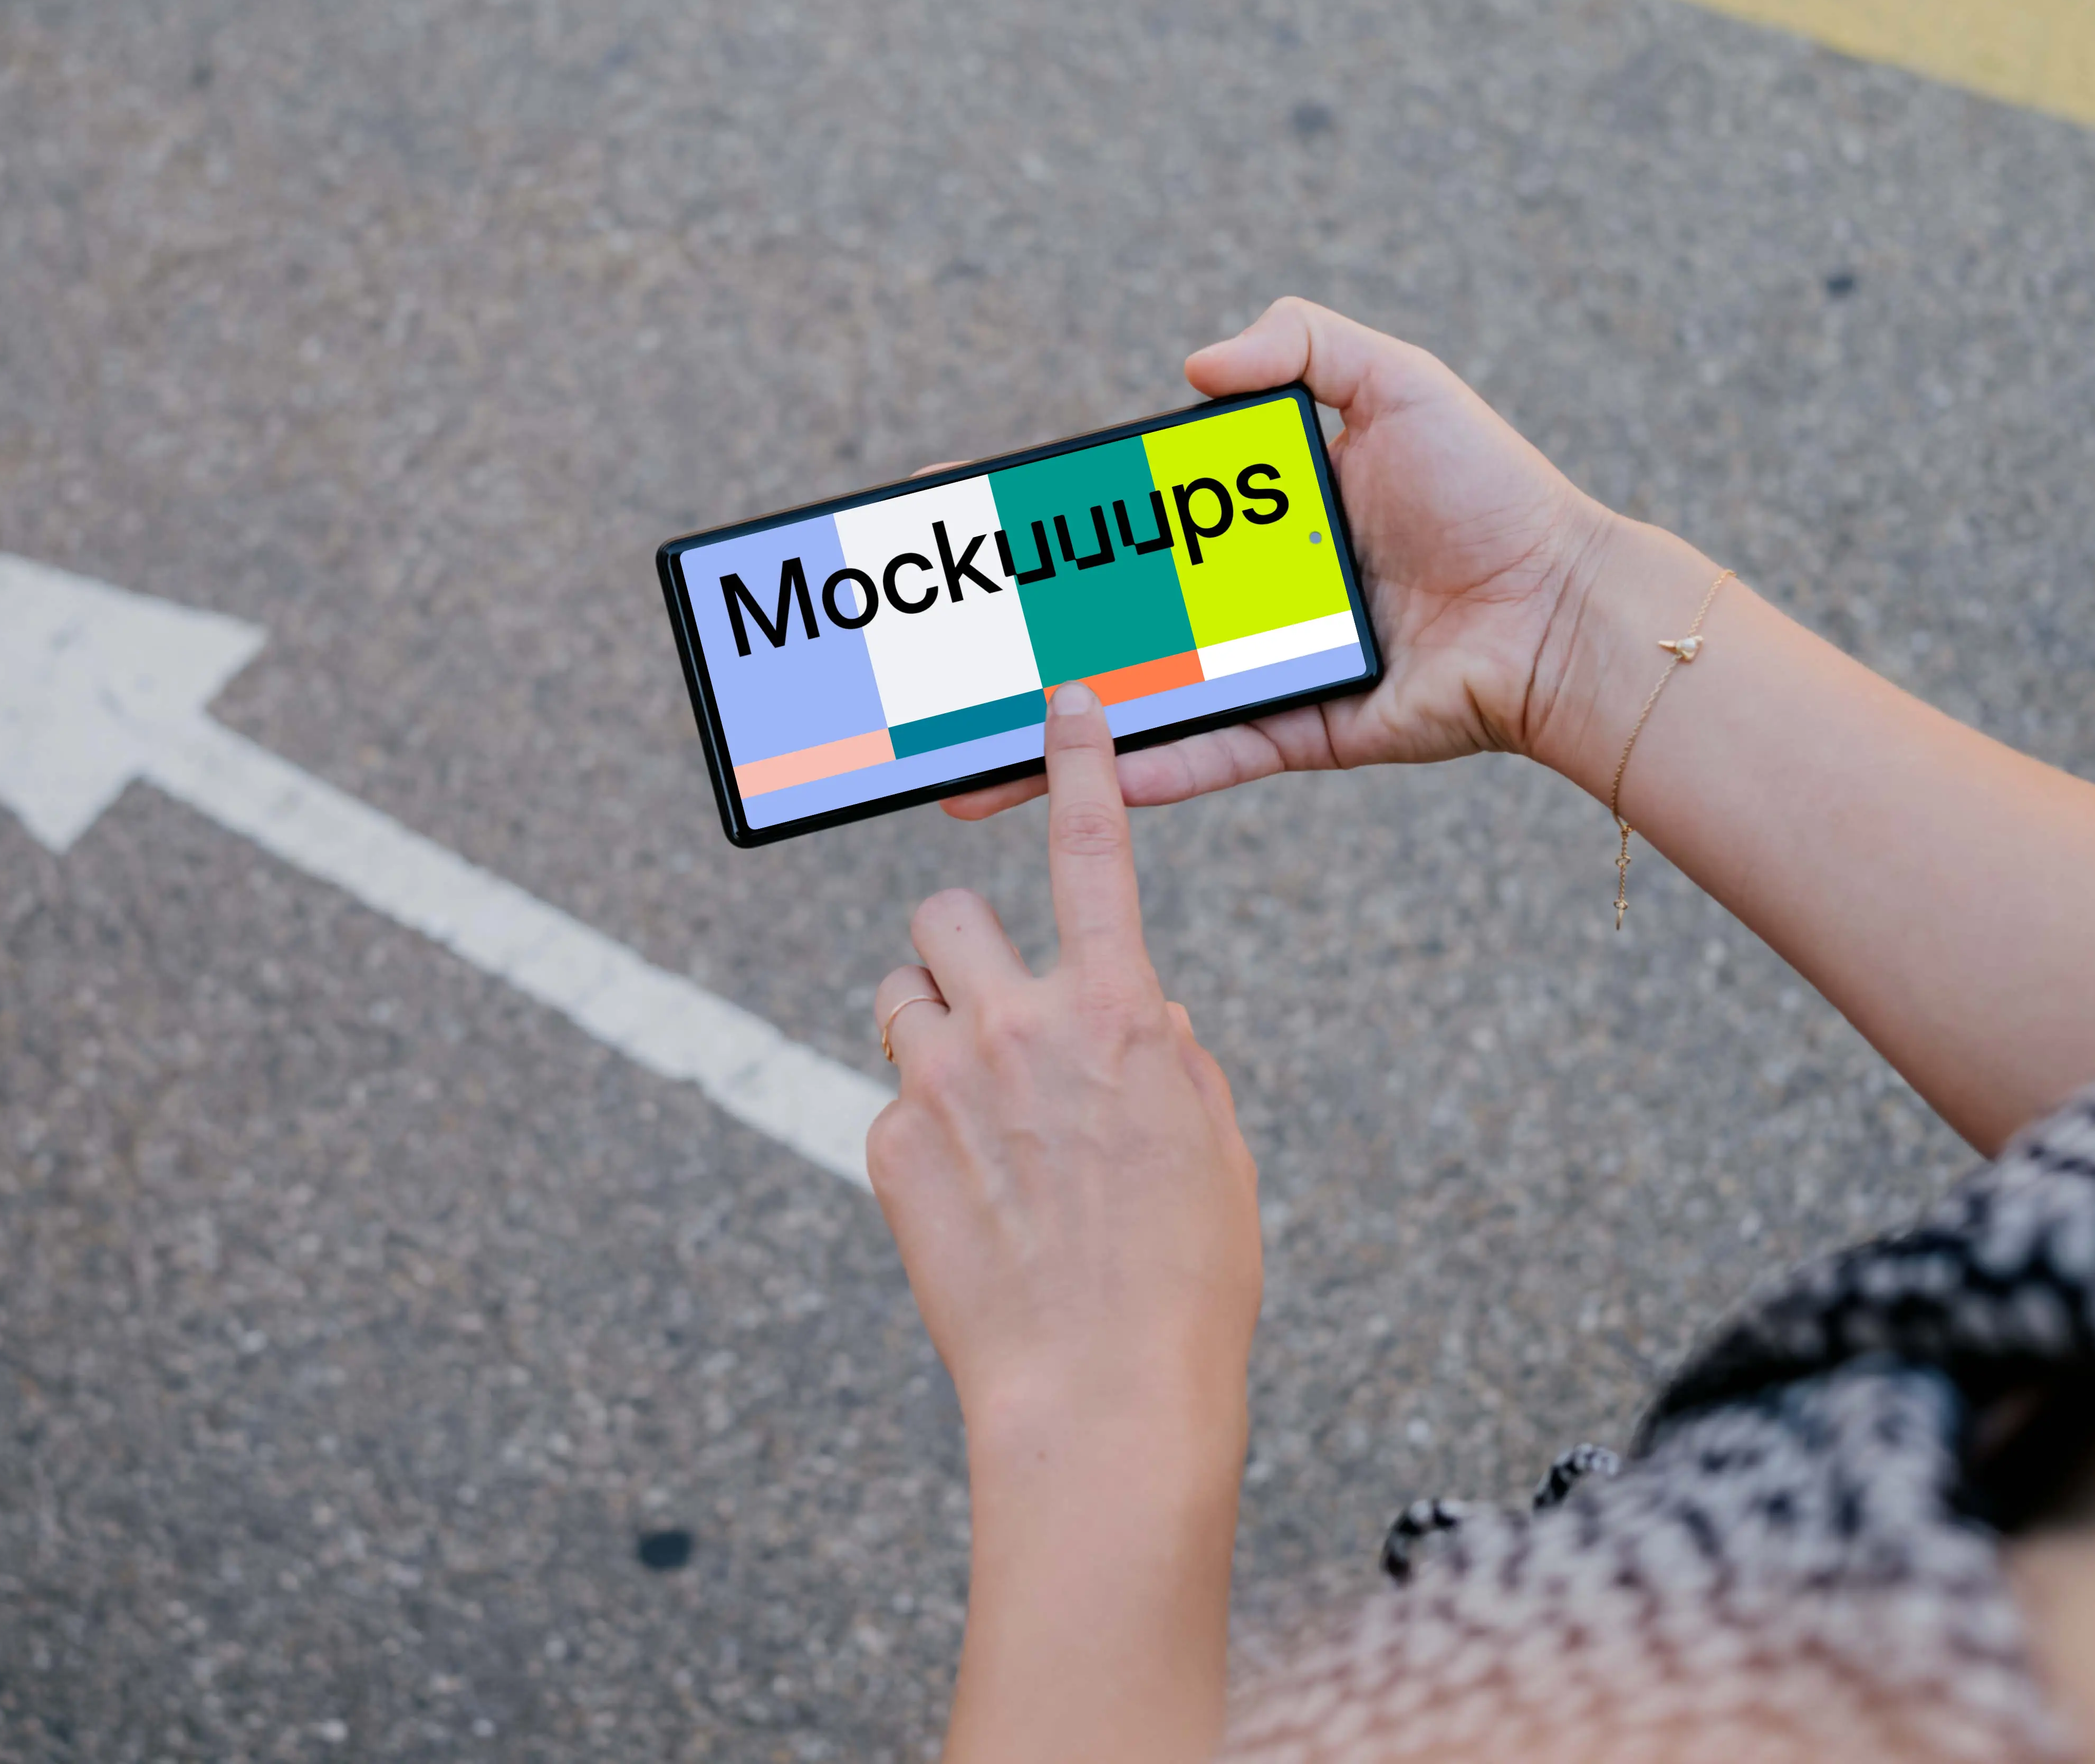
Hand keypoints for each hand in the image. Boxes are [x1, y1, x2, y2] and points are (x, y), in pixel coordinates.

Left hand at [869, 682, 1260, 1762]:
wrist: (1101, 1393)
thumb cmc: (1182, 1280)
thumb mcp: (1209, 1149)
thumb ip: (1165, 1059)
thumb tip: (1135, 1017)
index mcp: (1119, 1016)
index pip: (1095, 854)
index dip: (1080, 767)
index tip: (1063, 702)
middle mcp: (1018, 1028)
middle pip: (947, 914)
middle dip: (962, 949)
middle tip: (988, 1009)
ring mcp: (940, 1083)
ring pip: (901, 993)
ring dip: (929, 1026)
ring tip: (973, 1109)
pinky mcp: (885, 1144)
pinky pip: (890, 1098)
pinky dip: (920, 1131)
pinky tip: (968, 1201)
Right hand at [940, 296, 1615, 820]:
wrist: (1565, 608)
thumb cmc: (1493, 493)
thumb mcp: (1399, 382)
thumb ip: (1302, 343)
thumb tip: (1193, 364)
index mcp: (1248, 518)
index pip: (1120, 514)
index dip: (1042, 515)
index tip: (963, 510)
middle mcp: (1238, 599)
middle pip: (1101, 619)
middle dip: (1010, 641)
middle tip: (929, 653)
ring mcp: (1258, 671)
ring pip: (1130, 708)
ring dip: (1044, 737)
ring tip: (962, 761)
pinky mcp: (1294, 733)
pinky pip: (1201, 757)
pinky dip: (1135, 773)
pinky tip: (1064, 778)